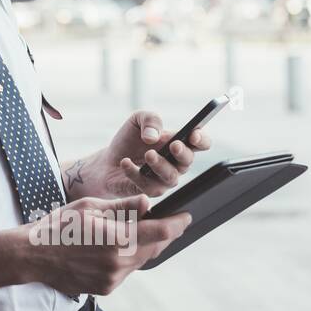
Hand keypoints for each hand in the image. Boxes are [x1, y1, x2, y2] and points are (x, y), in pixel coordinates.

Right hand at [24, 195, 192, 296]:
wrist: (32, 256)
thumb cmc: (57, 226)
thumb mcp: (89, 208)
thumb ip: (122, 207)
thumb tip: (147, 203)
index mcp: (116, 239)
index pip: (160, 232)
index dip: (177, 224)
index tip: (186, 217)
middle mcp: (118, 263)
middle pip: (154, 248)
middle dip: (162, 235)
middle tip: (165, 221)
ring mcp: (112, 278)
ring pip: (140, 260)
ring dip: (143, 246)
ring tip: (134, 231)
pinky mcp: (105, 288)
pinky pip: (126, 271)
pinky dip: (127, 258)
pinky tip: (114, 247)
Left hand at [67, 110, 211, 198]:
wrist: (108, 161)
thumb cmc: (129, 140)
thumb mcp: (137, 120)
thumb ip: (150, 120)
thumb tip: (153, 136)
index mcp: (179, 143)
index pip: (201, 143)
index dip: (201, 140)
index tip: (194, 135)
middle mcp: (176, 163)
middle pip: (188, 160)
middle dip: (182, 153)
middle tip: (174, 145)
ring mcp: (165, 179)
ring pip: (170, 177)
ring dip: (161, 165)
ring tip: (149, 154)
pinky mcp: (150, 190)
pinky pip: (147, 185)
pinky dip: (134, 172)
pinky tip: (125, 162)